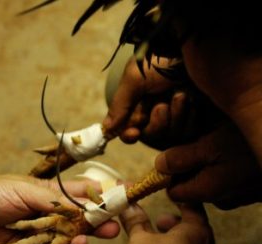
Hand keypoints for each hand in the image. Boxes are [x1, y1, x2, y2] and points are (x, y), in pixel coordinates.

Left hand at [0, 175, 119, 243]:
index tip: (119, 198)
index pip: (80, 195)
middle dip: (97, 224)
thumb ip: (53, 200)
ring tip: (82, 243)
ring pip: (66, 242)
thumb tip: (83, 204)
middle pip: (79, 222)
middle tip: (113, 228)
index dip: (100, 196)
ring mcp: (38, 237)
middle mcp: (47, 217)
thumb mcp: (23, 189)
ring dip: (78, 243)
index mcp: (48, 196)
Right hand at [103, 55, 223, 149]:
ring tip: (181, 95)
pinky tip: (192, 100)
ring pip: (172, 134)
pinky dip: (190, 117)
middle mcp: (156, 109)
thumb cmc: (161, 59)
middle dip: (156, 124)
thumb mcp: (134, 78)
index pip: (129, 129)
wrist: (194, 47)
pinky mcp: (197, 116)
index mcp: (139, 102)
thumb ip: (120, 105)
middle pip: (151, 135)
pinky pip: (191, 131)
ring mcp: (178, 114)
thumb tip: (106, 128)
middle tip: (161, 106)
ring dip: (175, 116)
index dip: (129, 135)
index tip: (133, 134)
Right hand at [119, 203, 215, 243]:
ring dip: (173, 237)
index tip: (165, 189)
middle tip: (158, 219)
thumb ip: (135, 220)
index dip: (178, 195)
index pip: (193, 204)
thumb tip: (128, 203)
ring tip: (154, 238)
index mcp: (198, 233)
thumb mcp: (139, 240)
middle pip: (194, 226)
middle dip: (174, 220)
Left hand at [155, 123, 261, 208]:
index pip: (174, 192)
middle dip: (190, 165)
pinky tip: (236, 150)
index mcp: (208, 192)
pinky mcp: (254, 190)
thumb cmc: (250, 144)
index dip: (169, 174)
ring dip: (209, 163)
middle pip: (192, 185)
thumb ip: (182, 159)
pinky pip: (230, 179)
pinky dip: (227, 165)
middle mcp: (223, 199)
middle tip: (199, 142)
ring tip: (220, 141)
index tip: (173, 154)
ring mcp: (241, 196)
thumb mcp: (212, 146)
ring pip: (211, 180)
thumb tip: (159, 166)